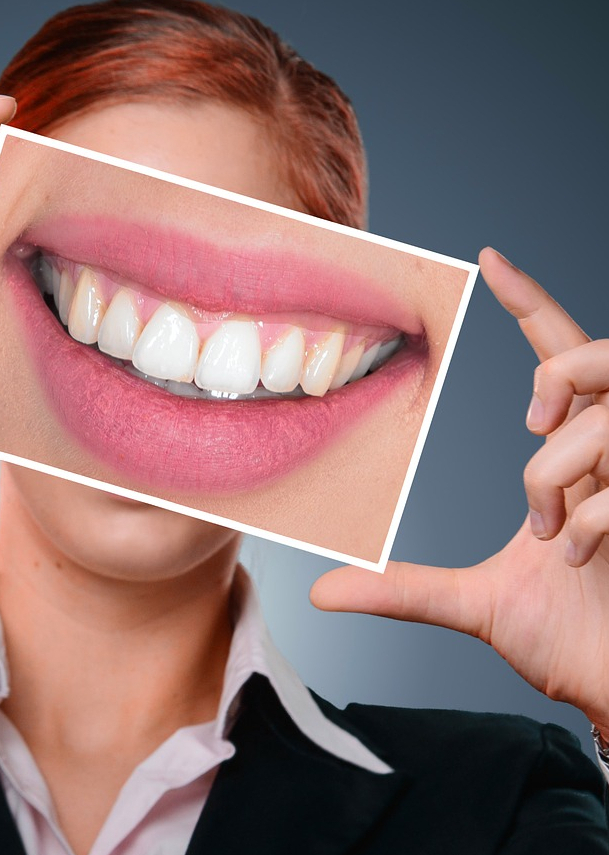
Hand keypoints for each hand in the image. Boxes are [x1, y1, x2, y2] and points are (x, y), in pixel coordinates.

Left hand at [311, 248, 608, 735]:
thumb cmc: (569, 640)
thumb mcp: (471, 603)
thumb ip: (401, 589)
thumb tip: (319, 590)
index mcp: (576, 458)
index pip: (563, 352)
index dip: (531, 300)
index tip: (488, 259)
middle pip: (599, 360)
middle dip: (558, 387)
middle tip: (530, 440)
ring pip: (607, 419)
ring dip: (561, 475)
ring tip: (552, 532)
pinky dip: (592, 522)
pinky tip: (580, 557)